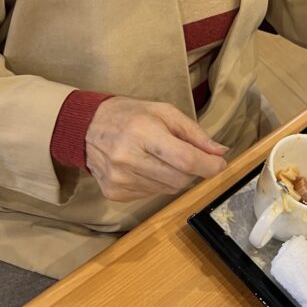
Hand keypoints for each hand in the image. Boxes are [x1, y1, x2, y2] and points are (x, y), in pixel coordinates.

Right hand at [85, 96, 228, 201]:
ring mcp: (119, 179)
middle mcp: (128, 158)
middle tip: (190, 157)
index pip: (185, 159)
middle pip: (179, 179)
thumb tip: (220, 152)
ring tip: (163, 158)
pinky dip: (158, 183)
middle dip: (194, 170)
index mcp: (143, 132)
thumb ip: (194, 133)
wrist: (86, 127)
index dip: (209, 165)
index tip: (220, 163)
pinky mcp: (114, 192)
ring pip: (168, 190)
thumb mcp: (164, 112)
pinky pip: (151, 195)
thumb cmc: (130, 115)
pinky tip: (147, 167)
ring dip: (175, 177)